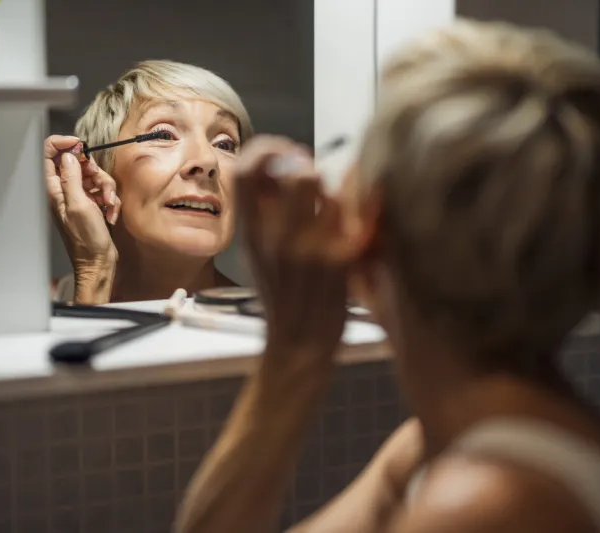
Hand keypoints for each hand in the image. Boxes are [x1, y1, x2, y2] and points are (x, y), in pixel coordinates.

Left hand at [44, 135, 120, 301]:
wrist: (98, 261)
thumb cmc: (85, 238)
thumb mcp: (78, 205)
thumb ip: (71, 177)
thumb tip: (69, 155)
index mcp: (54, 189)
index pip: (49, 154)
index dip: (64, 144)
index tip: (81, 145)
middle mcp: (64, 190)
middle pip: (78, 163)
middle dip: (95, 172)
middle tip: (100, 185)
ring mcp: (79, 197)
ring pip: (94, 176)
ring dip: (106, 188)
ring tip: (108, 205)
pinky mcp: (92, 204)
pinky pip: (103, 190)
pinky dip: (110, 200)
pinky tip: (110, 213)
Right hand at [235, 136, 356, 368]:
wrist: (298, 344)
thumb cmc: (282, 296)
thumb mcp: (257, 254)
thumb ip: (263, 213)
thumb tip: (281, 168)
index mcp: (250, 232)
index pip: (244, 169)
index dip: (267, 149)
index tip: (285, 153)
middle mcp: (275, 237)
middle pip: (297, 171)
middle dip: (312, 166)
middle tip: (316, 177)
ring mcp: (308, 248)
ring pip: (330, 192)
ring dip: (335, 190)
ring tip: (334, 210)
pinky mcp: (339, 260)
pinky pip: (351, 215)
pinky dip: (354, 210)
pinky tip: (354, 225)